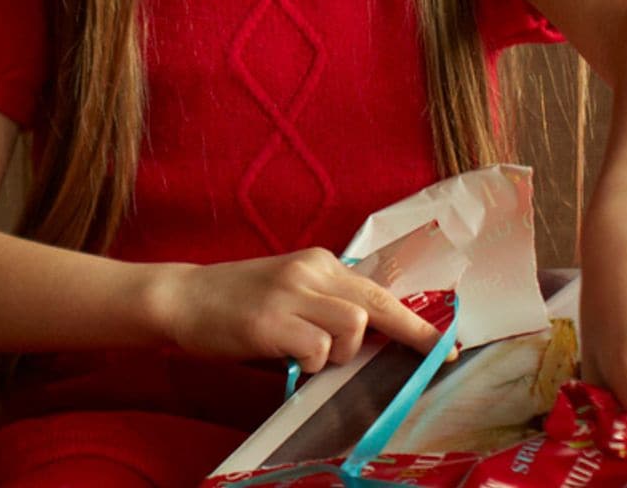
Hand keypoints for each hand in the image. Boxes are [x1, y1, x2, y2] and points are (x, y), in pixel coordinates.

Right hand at [145, 248, 445, 373]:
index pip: (378, 292)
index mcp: (319, 263)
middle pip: (376, 306)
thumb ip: (327, 303)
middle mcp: (309, 272)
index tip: (444, 345)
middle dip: (409, 335)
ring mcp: (289, 295)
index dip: (415, 322)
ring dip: (341, 353)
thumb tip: (374, 335)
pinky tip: (287, 359)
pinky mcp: (270, 322)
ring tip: (311, 356)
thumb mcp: (290, 289)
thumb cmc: (238, 300)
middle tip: (432, 357)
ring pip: (353, 327)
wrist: (182, 297)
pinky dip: (310, 363)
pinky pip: (316, 350)